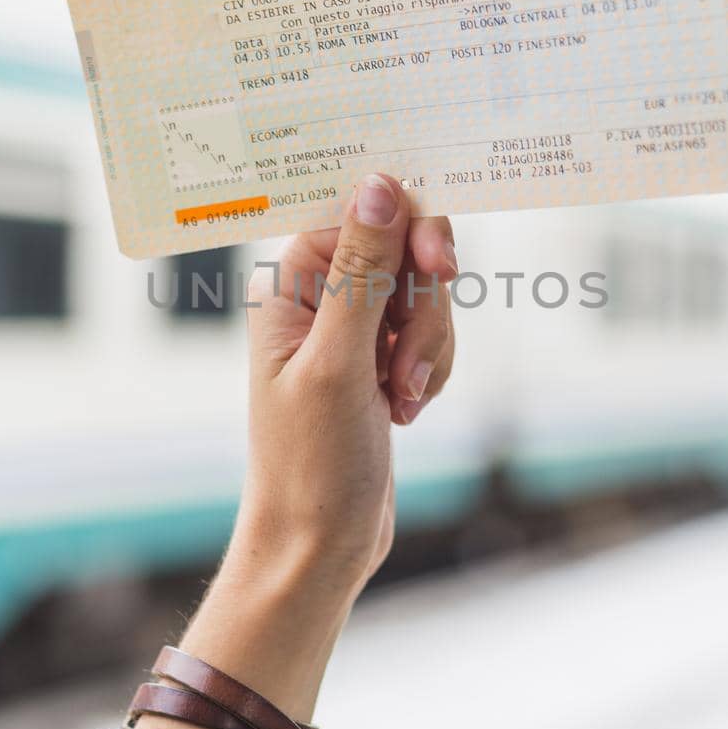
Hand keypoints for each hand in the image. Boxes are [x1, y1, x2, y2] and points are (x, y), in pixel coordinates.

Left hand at [241, 173, 457, 587]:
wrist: (319, 543)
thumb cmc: (311, 462)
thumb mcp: (339, 361)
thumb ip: (362, 270)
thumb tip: (380, 185)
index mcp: (289, 281)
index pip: (362, 212)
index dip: (409, 231)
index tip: (438, 269)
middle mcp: (317, 294)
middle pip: (405, 250)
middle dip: (423, 308)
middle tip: (405, 364)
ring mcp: (351, 328)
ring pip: (426, 295)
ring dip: (427, 348)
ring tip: (398, 401)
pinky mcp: (378, 359)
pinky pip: (431, 334)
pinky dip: (431, 370)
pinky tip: (406, 411)